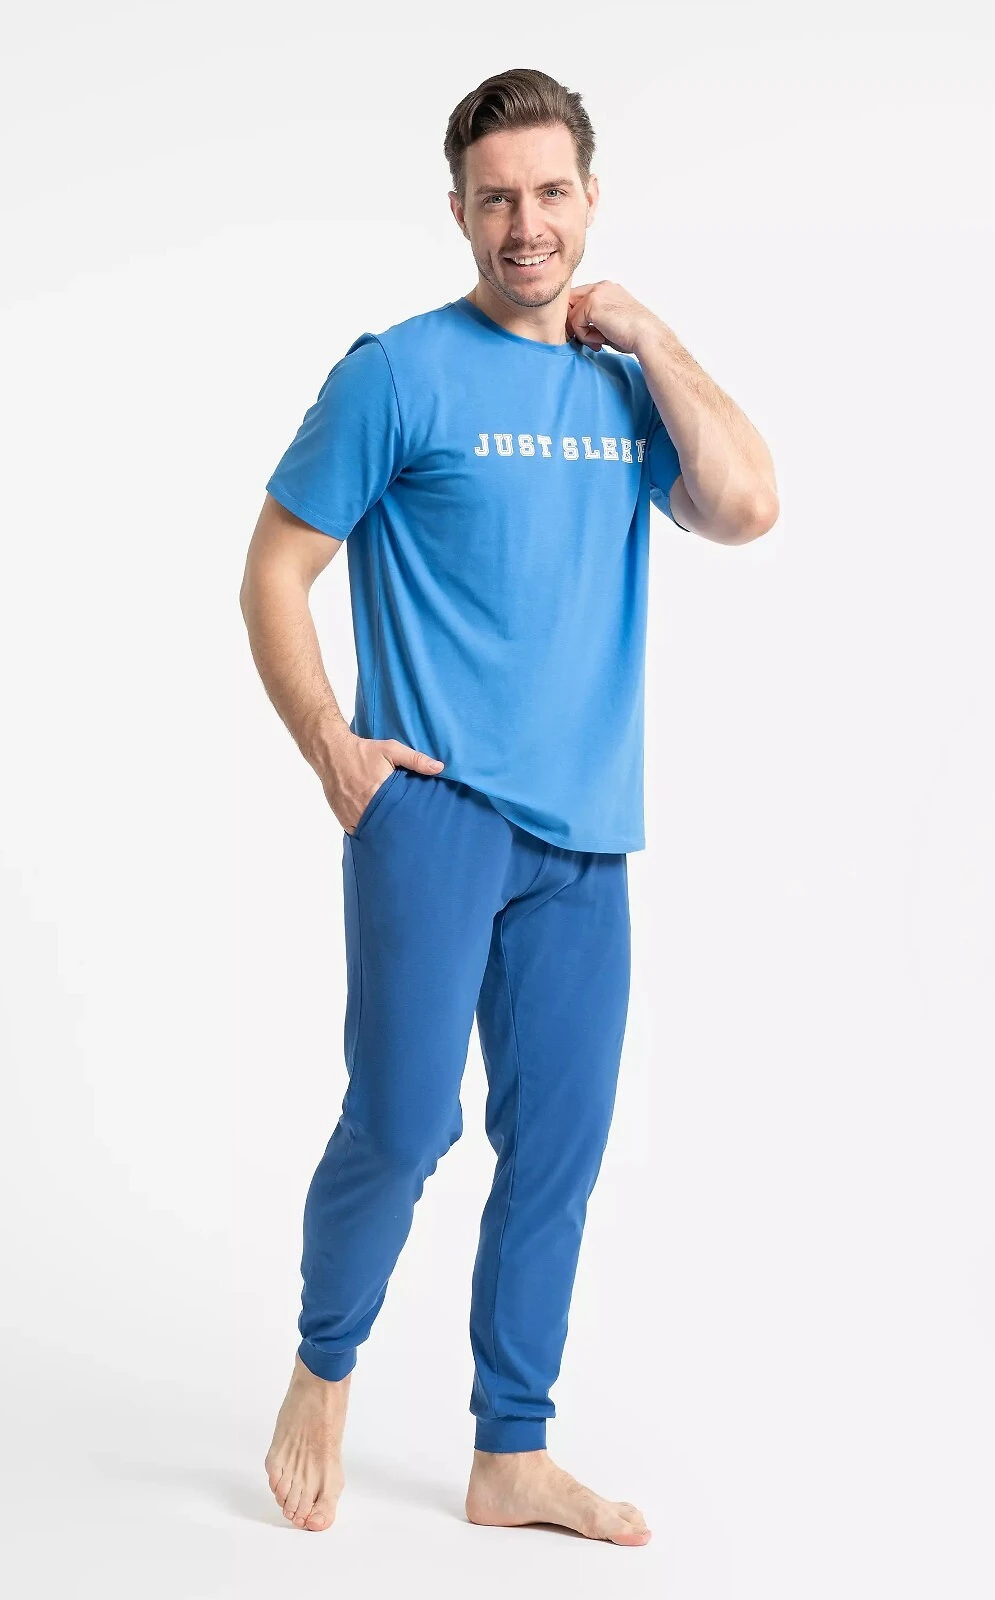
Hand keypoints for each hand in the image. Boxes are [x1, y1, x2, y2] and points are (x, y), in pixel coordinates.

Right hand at [322, 735, 443, 833]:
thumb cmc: (364, 751)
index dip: (409, 821)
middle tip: (409, 832)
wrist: (332, 752)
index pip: (400, 815)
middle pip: (385, 826)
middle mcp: (364, 806)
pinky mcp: (343, 818)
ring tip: (394, 834)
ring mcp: (352, 814)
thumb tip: (439, 768)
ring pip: (371, 831)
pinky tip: (376, 830)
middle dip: (397, 829)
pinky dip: (366, 831)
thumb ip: (416, 759)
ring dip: (381, 831)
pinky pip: (357, 831)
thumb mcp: (391, 749)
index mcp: (378, 792)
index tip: (418, 824)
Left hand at [565, 281, 658, 355]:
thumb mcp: (610, 322)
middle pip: (570, 301)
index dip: (579, 318)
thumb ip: (593, 320)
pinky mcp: (592, 304)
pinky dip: (585, 337)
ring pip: (572, 315)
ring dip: (582, 333)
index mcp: (608, 289)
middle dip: (574, 323)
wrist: (647, 336)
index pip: (580, 298)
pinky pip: (575, 323)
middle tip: (589, 339)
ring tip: (599, 341)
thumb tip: (577, 329)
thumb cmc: (634, 335)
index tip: (591, 335)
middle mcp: (601, 287)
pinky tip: (601, 341)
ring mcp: (596, 293)